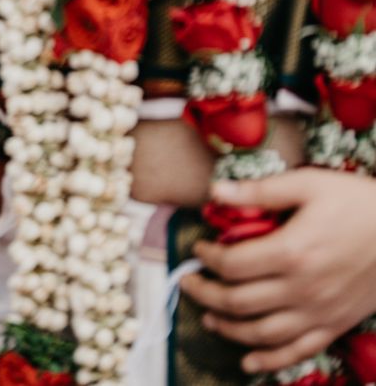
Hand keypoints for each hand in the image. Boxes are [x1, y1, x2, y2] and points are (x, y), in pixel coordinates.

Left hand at [179, 169, 375, 374]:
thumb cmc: (358, 204)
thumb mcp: (309, 184)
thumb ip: (261, 191)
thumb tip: (216, 190)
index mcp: (292, 252)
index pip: (234, 265)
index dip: (208, 259)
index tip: (198, 249)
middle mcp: (302, 289)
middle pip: (240, 302)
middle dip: (206, 294)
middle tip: (188, 283)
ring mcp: (319, 313)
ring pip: (262, 333)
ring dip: (229, 329)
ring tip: (209, 318)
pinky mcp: (334, 326)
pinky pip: (297, 352)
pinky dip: (270, 361)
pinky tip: (249, 362)